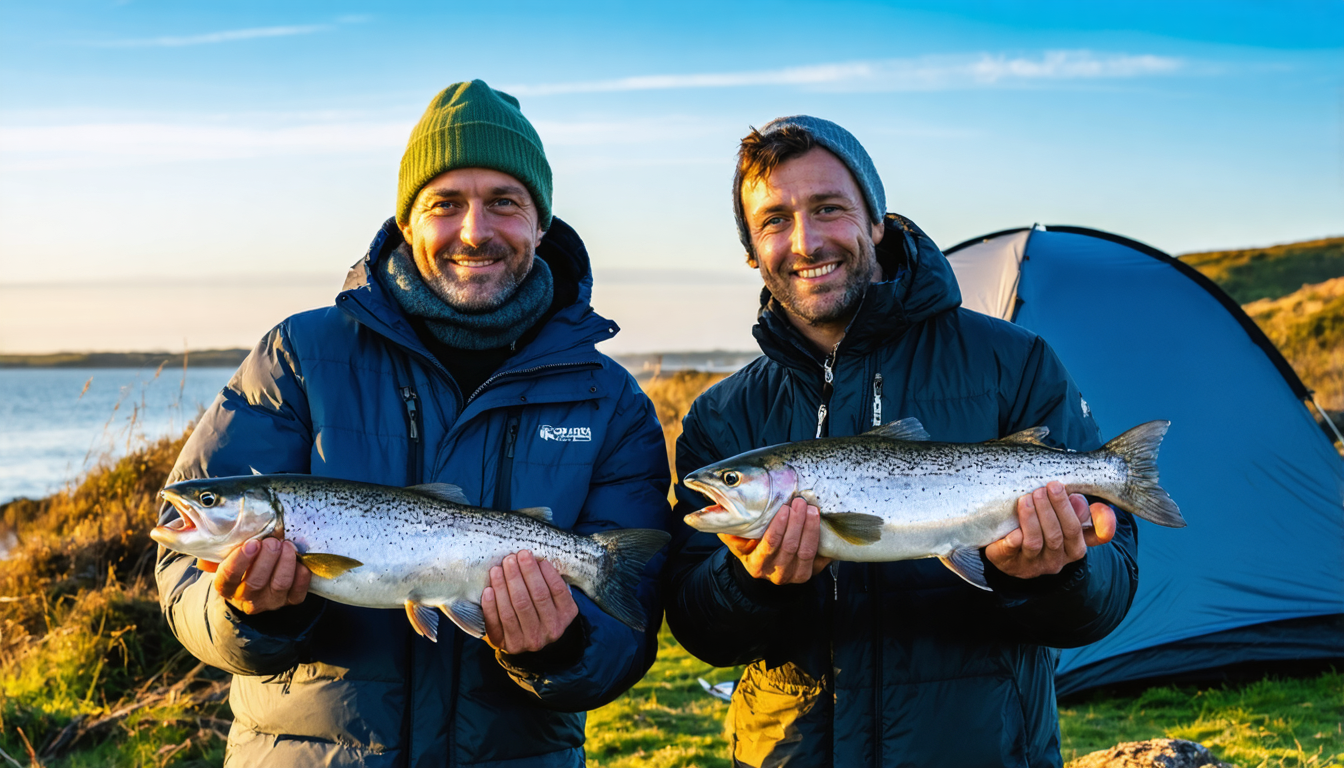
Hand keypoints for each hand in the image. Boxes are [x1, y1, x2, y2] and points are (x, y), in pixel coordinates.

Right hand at [203, 538, 310, 614]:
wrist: (256, 585)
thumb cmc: (240, 563)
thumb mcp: (223, 557)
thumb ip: (213, 549)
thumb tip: (200, 537)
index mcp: (226, 587)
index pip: (228, 577)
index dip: (240, 560)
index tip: (251, 543)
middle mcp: (247, 599)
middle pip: (256, 582)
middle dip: (266, 559)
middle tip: (273, 540)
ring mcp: (270, 602)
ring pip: (279, 585)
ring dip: (285, 563)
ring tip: (287, 545)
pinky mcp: (290, 601)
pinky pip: (298, 593)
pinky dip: (301, 576)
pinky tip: (300, 560)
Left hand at [481, 550, 579, 653]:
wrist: (533, 638)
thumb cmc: (542, 609)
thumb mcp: (554, 597)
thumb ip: (547, 580)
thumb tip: (531, 558)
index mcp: (566, 614)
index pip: (556, 590)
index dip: (544, 571)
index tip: (529, 555)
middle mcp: (551, 629)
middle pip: (536, 597)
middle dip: (521, 574)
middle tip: (511, 558)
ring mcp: (531, 640)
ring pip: (515, 609)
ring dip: (504, 586)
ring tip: (497, 569)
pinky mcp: (510, 645)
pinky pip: (498, 624)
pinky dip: (492, 606)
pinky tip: (488, 590)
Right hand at [720, 497, 832, 584]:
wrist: (766, 568)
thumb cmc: (751, 545)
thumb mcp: (736, 540)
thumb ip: (728, 528)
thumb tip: (711, 511)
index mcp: (755, 564)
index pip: (769, 545)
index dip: (778, 527)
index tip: (784, 508)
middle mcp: (775, 574)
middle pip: (790, 546)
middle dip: (797, 522)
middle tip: (800, 501)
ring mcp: (794, 576)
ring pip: (806, 551)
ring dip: (811, 528)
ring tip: (812, 508)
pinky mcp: (810, 574)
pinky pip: (820, 558)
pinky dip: (822, 540)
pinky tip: (823, 523)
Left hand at [985, 481, 1116, 578]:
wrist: (1007, 551)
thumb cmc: (1038, 527)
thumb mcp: (1060, 516)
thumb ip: (1073, 507)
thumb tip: (1077, 499)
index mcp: (1076, 546)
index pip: (1095, 535)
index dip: (1099, 520)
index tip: (1081, 498)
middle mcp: (1058, 559)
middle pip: (1061, 534)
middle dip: (1054, 508)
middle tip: (1044, 489)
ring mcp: (1034, 564)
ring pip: (1035, 541)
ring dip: (1031, 517)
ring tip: (1026, 499)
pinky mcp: (1011, 563)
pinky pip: (1012, 551)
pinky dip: (1014, 539)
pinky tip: (1013, 529)